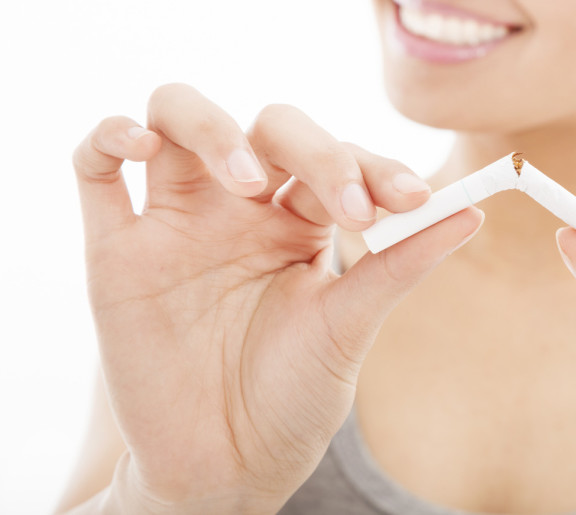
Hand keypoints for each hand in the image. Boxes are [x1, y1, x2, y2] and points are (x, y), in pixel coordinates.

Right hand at [72, 84, 482, 512]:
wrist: (227, 467)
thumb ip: (399, 263)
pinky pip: (93, 167)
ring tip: (246, 182)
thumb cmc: (293, 398)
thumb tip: (472, 213)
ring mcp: (178, 221)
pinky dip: (108, 138)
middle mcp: (240, 207)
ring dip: (213, 129)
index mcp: (301, 220)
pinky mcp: (116, 249)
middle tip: (345, 206)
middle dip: (315, 150)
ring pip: (178, 118)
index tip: (414, 201)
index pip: (336, 158)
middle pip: (268, 127)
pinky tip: (136, 145)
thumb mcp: (349, 327)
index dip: (373, 167)